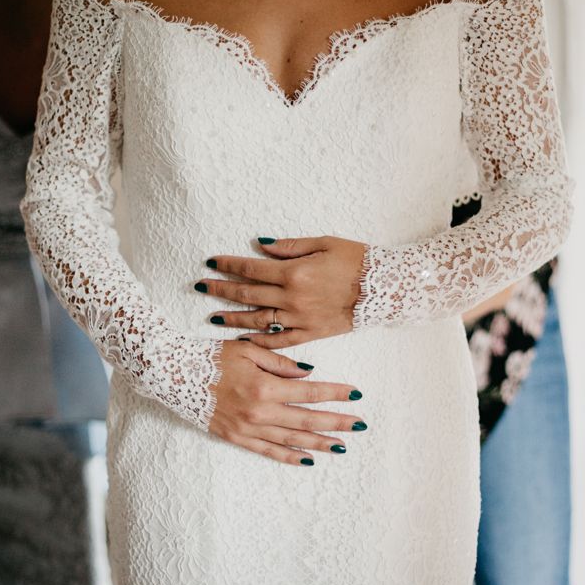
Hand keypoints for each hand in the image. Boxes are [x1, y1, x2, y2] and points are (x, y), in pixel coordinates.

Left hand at [195, 236, 367, 348]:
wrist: (383, 289)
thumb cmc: (355, 260)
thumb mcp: (323, 243)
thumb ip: (289, 247)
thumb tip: (261, 246)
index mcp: (293, 272)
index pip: (251, 268)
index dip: (228, 265)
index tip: (211, 262)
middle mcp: (291, 298)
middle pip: (248, 293)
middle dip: (222, 289)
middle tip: (201, 286)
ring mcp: (300, 318)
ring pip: (257, 320)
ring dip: (233, 318)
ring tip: (214, 317)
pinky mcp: (311, 333)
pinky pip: (279, 341)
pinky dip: (260, 341)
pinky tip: (244, 340)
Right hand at [209, 340, 366, 465]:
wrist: (174, 375)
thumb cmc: (212, 357)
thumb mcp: (248, 350)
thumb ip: (280, 363)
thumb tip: (308, 373)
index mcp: (265, 386)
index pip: (310, 392)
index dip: (335, 393)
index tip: (356, 394)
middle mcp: (260, 412)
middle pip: (307, 419)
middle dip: (336, 422)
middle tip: (360, 425)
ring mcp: (248, 428)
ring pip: (292, 439)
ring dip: (319, 442)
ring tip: (342, 446)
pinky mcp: (236, 438)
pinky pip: (268, 451)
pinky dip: (289, 456)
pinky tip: (307, 459)